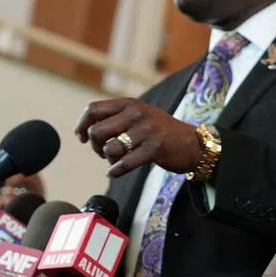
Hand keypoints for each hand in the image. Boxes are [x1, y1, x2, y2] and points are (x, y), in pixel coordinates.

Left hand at [74, 98, 200, 177]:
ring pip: (109, 148)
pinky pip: (124, 163)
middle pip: (96, 131)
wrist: (194, 144)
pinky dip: (116, 171)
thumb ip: (116, 118)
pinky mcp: (155, 149)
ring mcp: (147, 131)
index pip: (93, 109)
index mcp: (130, 104)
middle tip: (105, 152)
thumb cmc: (162, 132)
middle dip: (95, 146)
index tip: (81, 137)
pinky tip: (116, 172)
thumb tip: (84, 129)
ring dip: (108, 159)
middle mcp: (137, 114)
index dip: (82, 125)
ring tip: (117, 160)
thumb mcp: (140, 116)